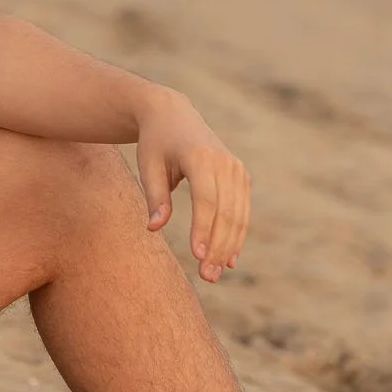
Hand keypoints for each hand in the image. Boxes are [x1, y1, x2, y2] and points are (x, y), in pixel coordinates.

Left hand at [132, 88, 250, 282]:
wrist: (173, 114)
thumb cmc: (155, 143)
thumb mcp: (148, 165)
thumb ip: (154, 196)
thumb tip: (154, 228)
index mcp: (201, 156)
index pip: (207, 199)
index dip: (204, 229)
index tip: (198, 256)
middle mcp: (225, 163)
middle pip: (227, 212)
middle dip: (218, 247)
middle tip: (207, 276)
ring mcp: (237, 169)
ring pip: (239, 215)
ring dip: (229, 247)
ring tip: (214, 274)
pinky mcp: (242, 177)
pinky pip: (242, 211)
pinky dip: (237, 236)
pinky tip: (229, 260)